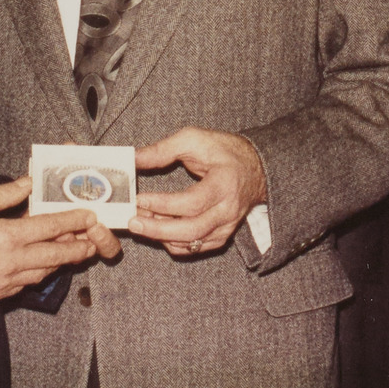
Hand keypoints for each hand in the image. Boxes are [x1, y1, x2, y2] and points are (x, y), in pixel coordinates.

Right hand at [0, 177, 111, 301]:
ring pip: (44, 274)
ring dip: (59, 263)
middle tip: (93, 242)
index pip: (51, 228)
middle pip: (56, 256)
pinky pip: (25, 285)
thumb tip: (28, 183)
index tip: (89, 215)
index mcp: (7, 236)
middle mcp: (11, 262)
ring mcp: (4, 282)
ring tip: (70, 252)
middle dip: (78, 248)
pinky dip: (37, 275)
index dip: (74, 221)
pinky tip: (39, 267)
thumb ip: (5, 194)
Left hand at [129, 127, 267, 256]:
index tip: (140, 200)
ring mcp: (226, 226)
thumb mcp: (195, 139)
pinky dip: (174, 243)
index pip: (192, 202)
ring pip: (191, 243)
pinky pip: (195, 247)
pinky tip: (159, 230)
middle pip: (191, 230)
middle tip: (133, 222)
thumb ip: (164, 149)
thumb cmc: (225, 151)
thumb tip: (134, 159)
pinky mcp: (222, 235)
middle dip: (157, 229)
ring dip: (162, 236)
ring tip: (142, 222)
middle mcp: (228, 210)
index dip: (163, 204)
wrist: (255, 168)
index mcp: (224, 184)